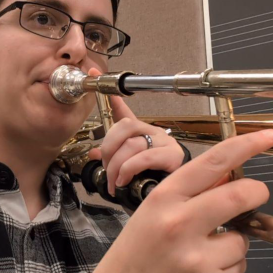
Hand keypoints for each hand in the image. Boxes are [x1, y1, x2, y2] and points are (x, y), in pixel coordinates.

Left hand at [86, 68, 184, 195]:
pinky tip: (124, 180)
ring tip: (114, 181)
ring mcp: (164, 143)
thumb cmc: (151, 181)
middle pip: (126, 126)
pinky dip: (129, 169)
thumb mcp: (126, 169)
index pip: (124, 112)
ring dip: (116, 165)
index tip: (94, 76)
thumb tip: (93, 154)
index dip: (109, 95)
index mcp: (141, 135)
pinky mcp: (173, 156)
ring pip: (132, 144)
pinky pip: (145, 157)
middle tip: (105, 166)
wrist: (179, 196)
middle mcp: (153, 133)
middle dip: (109, 147)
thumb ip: (111, 158)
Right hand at [88, 129, 272, 272]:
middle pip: (240, 195)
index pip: (212, 163)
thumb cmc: (132, 258)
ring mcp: (197, 258)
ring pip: (242, 239)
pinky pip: (238, 268)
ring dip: (233, 244)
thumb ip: (189, 195)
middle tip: (257, 194)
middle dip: (257, 192)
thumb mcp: (151, 215)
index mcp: (162, 200)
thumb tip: (228, 174)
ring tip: (203, 256)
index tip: (269, 137)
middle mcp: (180, 225)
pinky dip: (227, 269)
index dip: (246, 146)